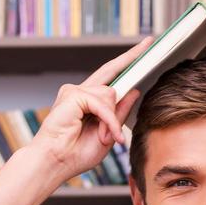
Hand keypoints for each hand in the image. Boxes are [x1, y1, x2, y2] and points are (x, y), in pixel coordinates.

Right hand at [24, 36, 151, 184]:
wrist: (55, 163)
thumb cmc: (75, 154)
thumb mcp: (108, 134)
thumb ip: (119, 113)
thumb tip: (134, 91)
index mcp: (90, 101)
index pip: (112, 76)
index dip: (128, 62)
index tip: (144, 48)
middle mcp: (81, 91)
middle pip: (111, 69)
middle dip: (132, 56)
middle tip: (150, 41)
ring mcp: (75, 91)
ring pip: (111, 94)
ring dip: (112, 120)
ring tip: (103, 138)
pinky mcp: (73, 94)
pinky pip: (103, 103)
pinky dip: (108, 121)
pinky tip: (104, 135)